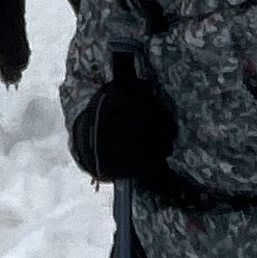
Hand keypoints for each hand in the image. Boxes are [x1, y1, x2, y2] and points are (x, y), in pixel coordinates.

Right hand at [70, 56, 173, 183]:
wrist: (84, 142)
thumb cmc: (110, 115)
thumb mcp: (118, 95)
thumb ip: (136, 87)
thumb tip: (149, 88)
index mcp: (107, 104)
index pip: (144, 111)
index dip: (161, 115)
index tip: (168, 119)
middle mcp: (102, 125)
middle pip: (144, 129)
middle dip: (163, 132)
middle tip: (172, 135)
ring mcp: (102, 149)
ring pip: (143, 148)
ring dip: (161, 149)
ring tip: (167, 148)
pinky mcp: (105, 169)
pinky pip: (138, 167)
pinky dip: (152, 165)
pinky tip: (158, 162)